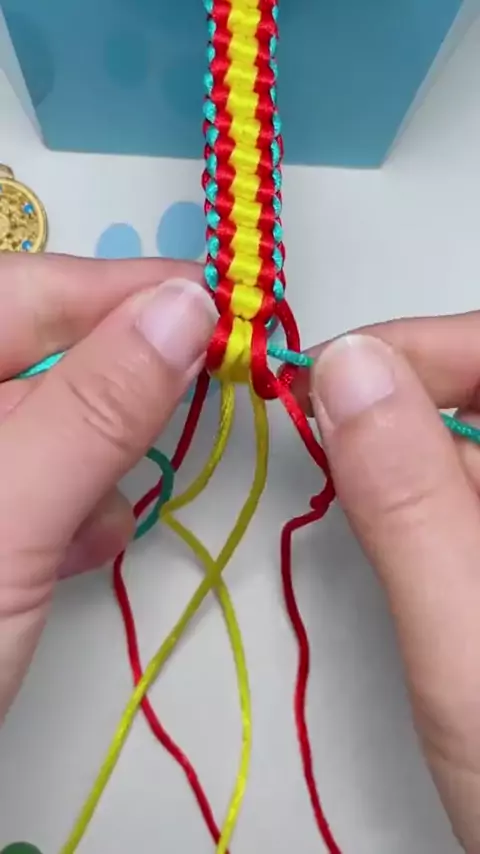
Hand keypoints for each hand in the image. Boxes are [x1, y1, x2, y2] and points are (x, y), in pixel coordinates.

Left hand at [0, 253, 215, 722]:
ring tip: (129, 491)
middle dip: (116, 379)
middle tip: (201, 387)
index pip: (25, 293)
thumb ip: (95, 408)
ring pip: (36, 425)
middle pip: (33, 357)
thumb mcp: (6, 516)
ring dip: (95, 452)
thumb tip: (187, 309)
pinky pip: (24, 483)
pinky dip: (65, 504)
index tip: (218, 301)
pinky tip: (88, 541)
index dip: (126, 290)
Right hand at [293, 314, 479, 852]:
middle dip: (409, 396)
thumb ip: (411, 501)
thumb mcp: (470, 644)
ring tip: (360, 484)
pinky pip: (475, 492)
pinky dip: (431, 491)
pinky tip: (405, 526)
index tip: (334, 373)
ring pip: (478, 445)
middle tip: (328, 429)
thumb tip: (349, 368)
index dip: (426, 346)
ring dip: (413, 447)